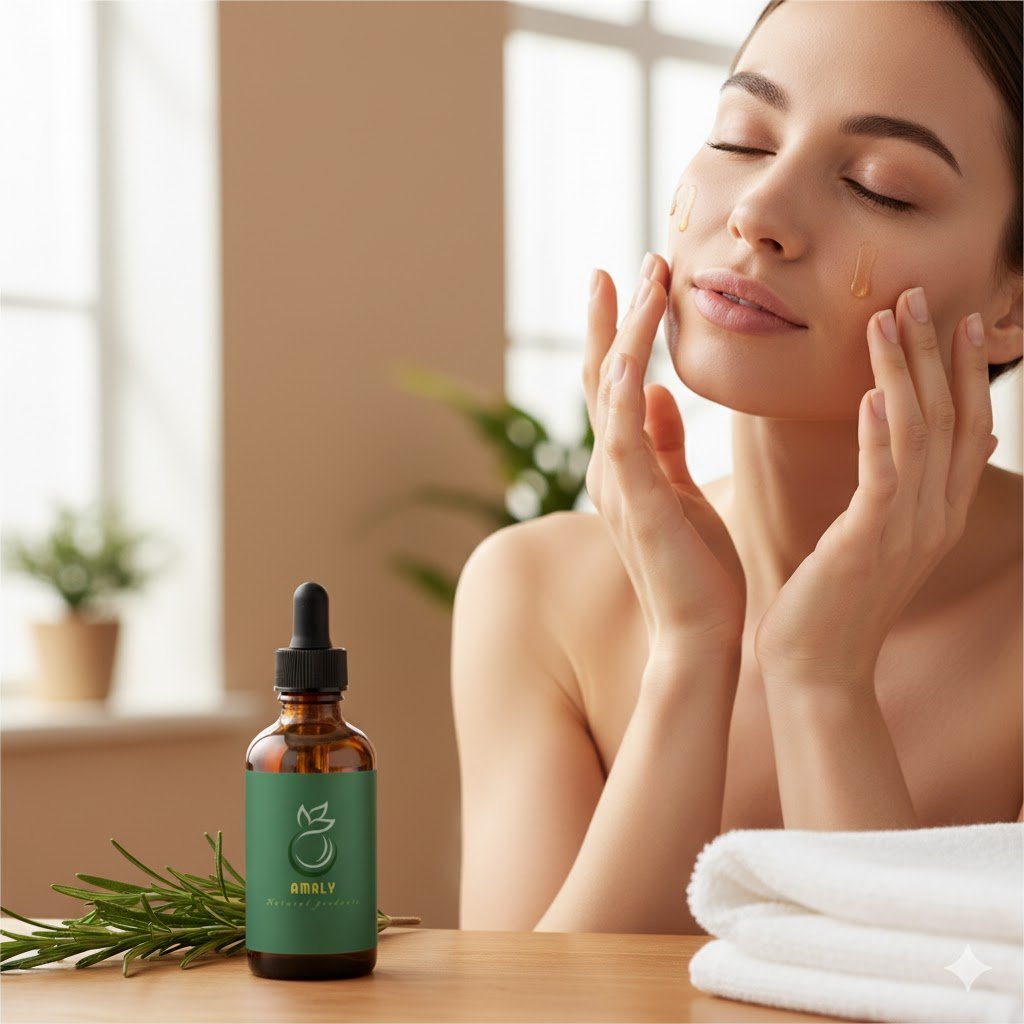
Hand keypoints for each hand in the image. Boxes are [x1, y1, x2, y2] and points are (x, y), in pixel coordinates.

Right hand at [583, 253, 745, 660]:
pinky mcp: (638, 504)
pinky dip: (623, 394)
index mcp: (626, 466)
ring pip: (613, 394)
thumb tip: (660, 395)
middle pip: (604, 378)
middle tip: (625, 264)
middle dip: (613, 319)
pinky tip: (632, 353)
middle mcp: (613, 469)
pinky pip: (623, 438)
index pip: (618, 385)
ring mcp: (619, 485)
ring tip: (641, 280)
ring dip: (625, 336)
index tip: (637, 280)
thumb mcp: (681, 493)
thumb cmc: (696, 572)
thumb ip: (664, 444)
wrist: (701, 637)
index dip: (622, 332)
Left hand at [754, 286, 996, 685]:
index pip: (962, 426)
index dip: (964, 371)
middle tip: (921, 295)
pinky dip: (881, 432)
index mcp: (935, 512)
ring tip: (888, 319)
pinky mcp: (869, 543)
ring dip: (905, 371)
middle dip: (937, 352)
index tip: (957, 319)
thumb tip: (936, 440)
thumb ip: (900, 491)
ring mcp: (908, 530)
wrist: (817, 667)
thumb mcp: (876, 538)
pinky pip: (884, 477)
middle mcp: (934, 515)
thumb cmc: (833, 600)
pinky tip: (873, 394)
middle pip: (949, 417)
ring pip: (918, 433)